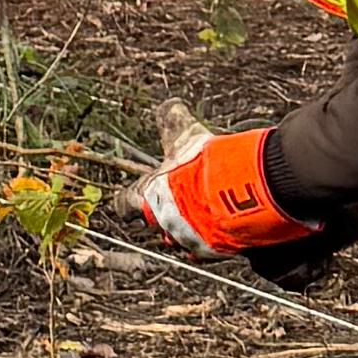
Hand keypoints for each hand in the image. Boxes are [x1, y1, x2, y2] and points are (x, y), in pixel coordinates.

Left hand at [135, 117, 304, 251]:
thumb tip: (169, 104)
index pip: (124, 204)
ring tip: (215, 212)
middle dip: (171, 215)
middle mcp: (162, 223)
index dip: (129, 200)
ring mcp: (187, 241)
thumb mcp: (184, 135)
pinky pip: (213, 248)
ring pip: (185, 239)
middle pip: (158, 225)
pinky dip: (221, 238)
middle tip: (187, 202)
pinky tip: (233, 224)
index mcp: (149, 196)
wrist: (233, 195)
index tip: (136, 197)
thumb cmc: (201, 166)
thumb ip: (172, 120)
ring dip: (196, 228)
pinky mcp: (214, 252)